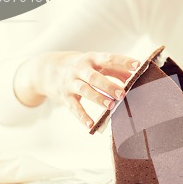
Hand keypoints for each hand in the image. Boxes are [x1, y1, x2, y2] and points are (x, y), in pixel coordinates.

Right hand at [14, 51, 139, 127]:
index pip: (108, 58)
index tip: (137, 65)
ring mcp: (70, 83)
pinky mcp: (64, 96)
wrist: (45, 69)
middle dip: (108, 85)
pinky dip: (82, 116)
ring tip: (111, 106)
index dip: (123, 61)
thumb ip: (115, 70)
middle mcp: (80, 69)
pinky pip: (73, 107)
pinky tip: (91, 125)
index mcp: (91, 58)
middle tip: (122, 93)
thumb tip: (135, 77)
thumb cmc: (80, 66)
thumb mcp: (95, 63)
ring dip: (98, 98)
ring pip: (84, 90)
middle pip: (94, 76)